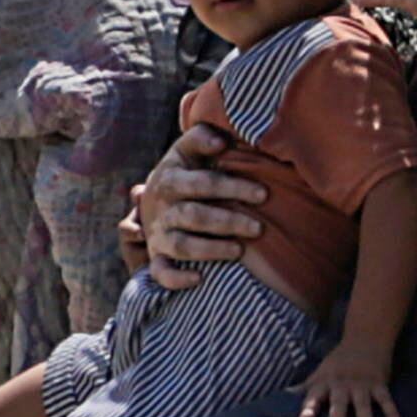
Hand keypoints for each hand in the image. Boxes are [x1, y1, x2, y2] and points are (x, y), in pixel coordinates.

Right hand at [135, 112, 261, 291]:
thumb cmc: (184, 170)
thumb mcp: (187, 149)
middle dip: (228, 222)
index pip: (203, 183)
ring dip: (211, 250)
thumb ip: (201, 137)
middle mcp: (162, 208)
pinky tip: (199, 279)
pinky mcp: (157, 255)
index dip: (233, 187)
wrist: (153, 196)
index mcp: (170, 179)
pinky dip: (176, 279)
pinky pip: (161, 272)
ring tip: (240, 251)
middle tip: (259, 228)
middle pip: (195, 216)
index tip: (263, 193)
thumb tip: (221, 141)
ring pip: (182, 245)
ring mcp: (158, 234)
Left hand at [294, 340, 398, 416]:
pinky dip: (392, 412)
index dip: (308, 410)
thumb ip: (307, 386)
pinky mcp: (378, 382)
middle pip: (339, 405)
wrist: (366, 338)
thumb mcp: (321, 370)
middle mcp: (342, 384)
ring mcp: (361, 384)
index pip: (314, 397)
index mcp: (326, 382)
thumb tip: (285, 395)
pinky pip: (385, 400)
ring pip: (363, 406)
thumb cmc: (340, 359)